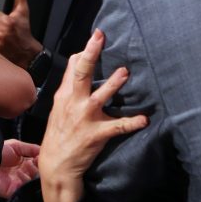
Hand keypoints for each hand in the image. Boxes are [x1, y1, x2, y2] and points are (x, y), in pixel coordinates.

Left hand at [0, 139, 40, 197]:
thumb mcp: (15, 145)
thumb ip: (31, 148)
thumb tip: (43, 151)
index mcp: (23, 163)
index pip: (38, 164)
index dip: (41, 160)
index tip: (42, 157)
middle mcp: (22, 173)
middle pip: (38, 173)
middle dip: (39, 168)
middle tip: (36, 163)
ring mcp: (18, 182)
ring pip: (34, 182)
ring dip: (34, 174)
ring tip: (29, 167)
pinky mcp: (14, 191)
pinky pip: (25, 189)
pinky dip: (26, 182)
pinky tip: (22, 174)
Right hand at [38, 29, 147, 201]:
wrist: (56, 164)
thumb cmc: (59, 133)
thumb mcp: (58, 107)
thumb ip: (68, 86)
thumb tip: (76, 61)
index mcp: (64, 96)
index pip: (72, 68)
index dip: (84, 51)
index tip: (97, 36)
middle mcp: (73, 103)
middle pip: (81, 74)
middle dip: (91, 54)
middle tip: (100, 37)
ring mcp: (85, 119)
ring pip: (99, 97)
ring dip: (112, 85)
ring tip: (125, 73)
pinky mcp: (96, 135)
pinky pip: (116, 127)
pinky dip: (131, 123)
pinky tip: (144, 119)